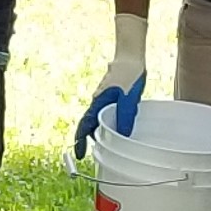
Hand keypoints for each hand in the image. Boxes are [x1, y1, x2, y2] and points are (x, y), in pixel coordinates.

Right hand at [74, 12, 147, 160]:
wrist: (130, 56)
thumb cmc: (129, 75)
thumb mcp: (129, 99)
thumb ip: (125, 117)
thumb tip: (122, 136)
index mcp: (99, 104)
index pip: (85, 126)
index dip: (81, 141)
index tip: (80, 155)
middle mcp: (97, 101)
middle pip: (89, 123)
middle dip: (88, 138)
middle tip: (91, 152)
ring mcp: (102, 97)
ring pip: (96, 117)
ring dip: (97, 130)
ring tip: (104, 143)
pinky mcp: (109, 93)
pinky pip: (103, 111)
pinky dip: (105, 121)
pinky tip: (115, 124)